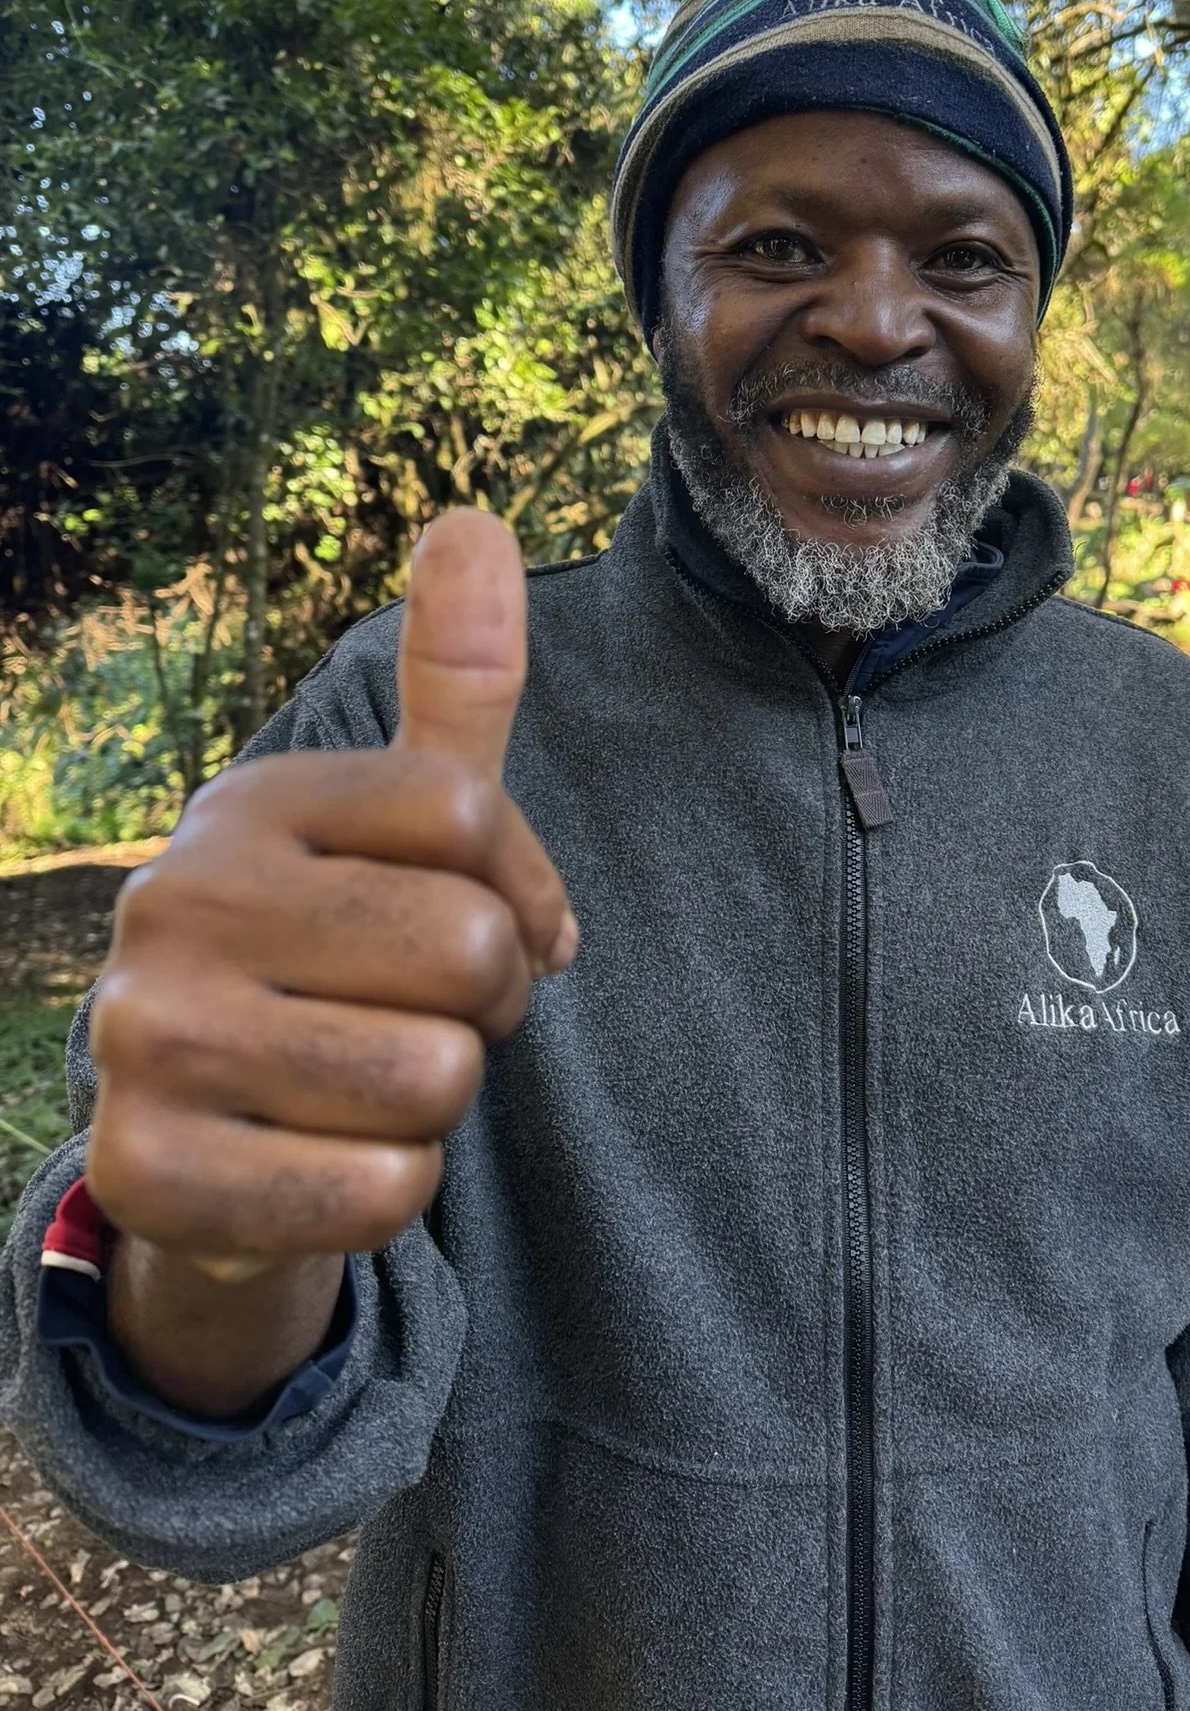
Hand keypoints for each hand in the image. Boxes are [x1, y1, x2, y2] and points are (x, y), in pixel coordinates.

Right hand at [87, 510, 576, 1274]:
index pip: (467, 816)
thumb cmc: (340, 958)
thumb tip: (476, 518)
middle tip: (431, 1020)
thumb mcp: (404, 825)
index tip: (506, 929)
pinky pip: (380, 1193)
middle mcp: (173, 898)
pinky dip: (392, 1191)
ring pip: (435, 1081)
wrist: (212, 1139)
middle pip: (465, 950)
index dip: (526, 891)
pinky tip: (328, 1162)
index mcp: (248, 800)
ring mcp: (144, 1037)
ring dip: (442, 1105)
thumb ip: (455, 686)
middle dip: (489, 1008)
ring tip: (371, 1086)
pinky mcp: (147, 1175)